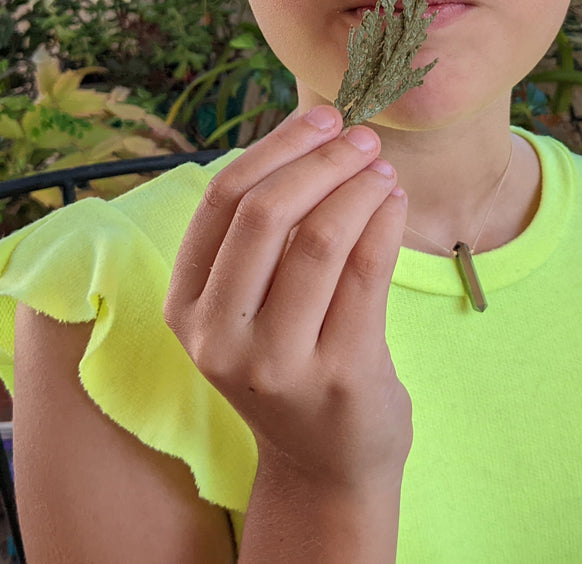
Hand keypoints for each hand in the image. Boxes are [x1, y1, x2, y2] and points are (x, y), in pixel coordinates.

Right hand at [164, 105, 412, 489]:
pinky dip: (384, 222)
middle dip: (321, 160)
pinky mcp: (339, 375)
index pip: (221, 200)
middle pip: (266, 214)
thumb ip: (263, 233)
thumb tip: (311, 128)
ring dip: (358, 187)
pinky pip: (367, 273)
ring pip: (319, 239)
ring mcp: (277, 363)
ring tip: (382, 169)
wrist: (326, 464)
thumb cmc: (294, 361)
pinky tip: (395, 203)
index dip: (276, 147)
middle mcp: (219, 337)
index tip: (321, 116)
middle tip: (362, 137)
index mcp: (186, 308)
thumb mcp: (252, 305)